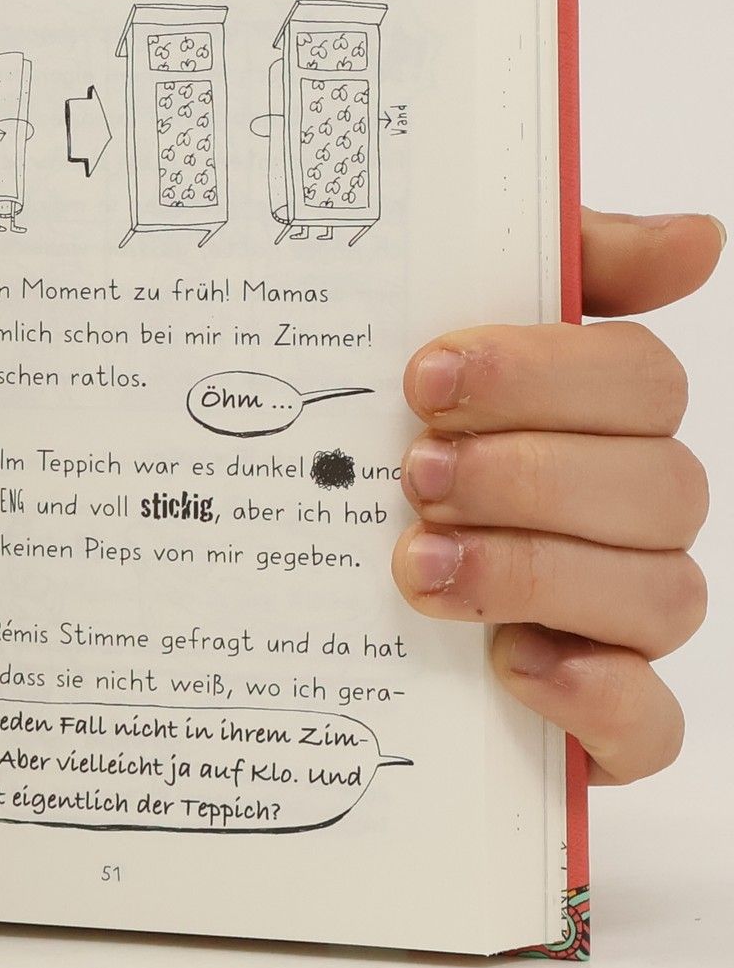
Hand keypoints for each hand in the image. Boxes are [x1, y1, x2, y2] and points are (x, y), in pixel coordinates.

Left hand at [394, 209, 717, 783]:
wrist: (277, 587)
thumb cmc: (383, 441)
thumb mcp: (436, 336)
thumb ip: (560, 267)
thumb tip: (700, 237)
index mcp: (599, 422)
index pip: (643, 381)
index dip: (543, 373)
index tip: (425, 376)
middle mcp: (625, 519)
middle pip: (660, 487)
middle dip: (529, 475)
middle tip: (414, 473)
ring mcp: (617, 623)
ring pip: (663, 597)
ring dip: (538, 573)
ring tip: (418, 562)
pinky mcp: (591, 719)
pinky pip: (650, 730)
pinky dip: (600, 703)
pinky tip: (517, 665)